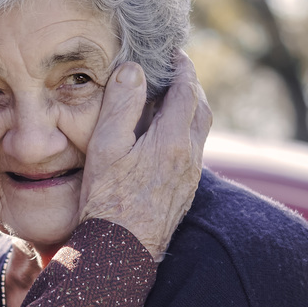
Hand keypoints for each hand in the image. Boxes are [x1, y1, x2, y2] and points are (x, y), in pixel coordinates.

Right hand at [79, 52, 210, 260]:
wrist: (120, 252)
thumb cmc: (107, 201)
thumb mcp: (106, 147)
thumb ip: (122, 105)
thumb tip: (134, 69)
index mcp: (173, 141)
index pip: (187, 92)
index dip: (182, 69)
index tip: (174, 53)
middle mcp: (189, 159)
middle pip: (201, 111)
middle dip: (191, 87)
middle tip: (175, 73)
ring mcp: (189, 179)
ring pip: (198, 134)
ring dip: (189, 112)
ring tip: (169, 101)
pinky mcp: (183, 195)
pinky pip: (192, 154)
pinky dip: (184, 134)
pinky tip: (163, 140)